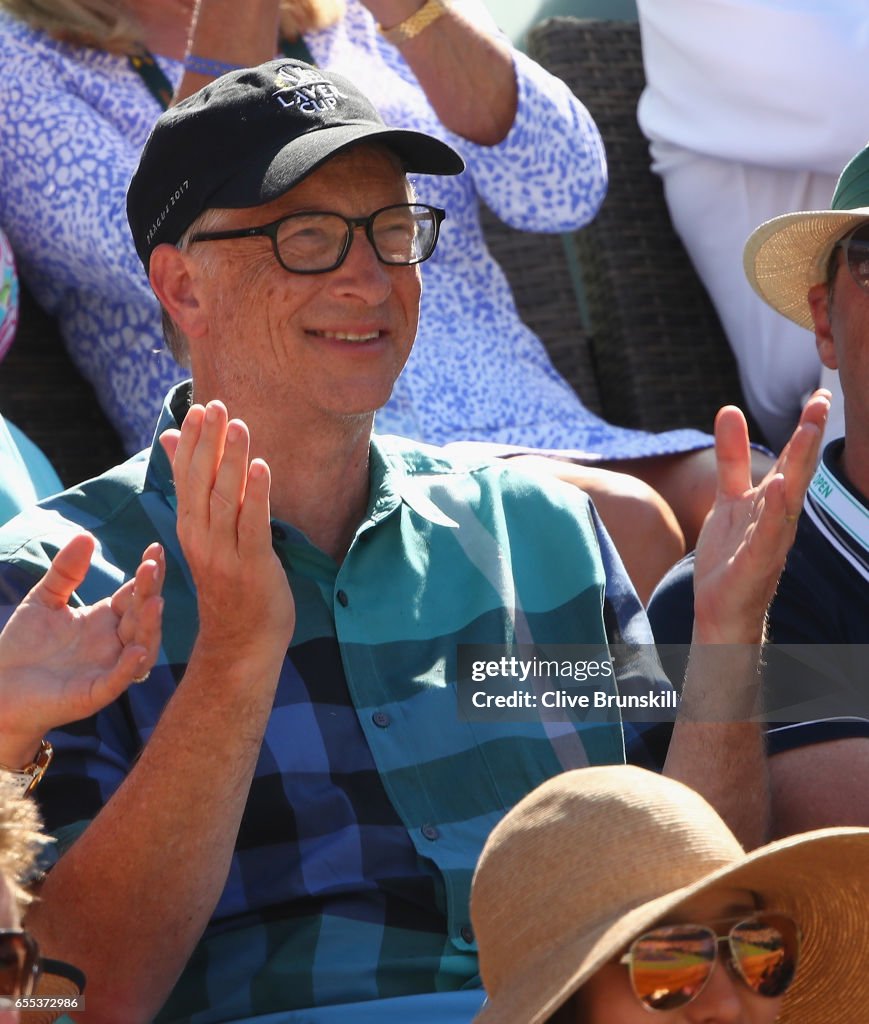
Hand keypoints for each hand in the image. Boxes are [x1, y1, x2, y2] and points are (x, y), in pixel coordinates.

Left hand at [0, 534, 163, 767]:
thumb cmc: (23, 647)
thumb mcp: (44, 600)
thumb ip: (66, 572)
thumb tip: (87, 536)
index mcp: (105, 620)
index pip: (134, 594)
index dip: (146, 574)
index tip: (154, 548)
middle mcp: (114, 643)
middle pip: (142, 616)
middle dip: (151, 591)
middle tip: (153, 566)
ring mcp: (107, 669)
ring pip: (142, 647)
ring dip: (150, 627)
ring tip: (155, 603)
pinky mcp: (93, 694)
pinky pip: (118, 681)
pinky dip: (131, 667)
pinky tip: (137, 650)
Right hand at [160, 401, 294, 663]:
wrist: (241, 643)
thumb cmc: (230, 584)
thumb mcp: (207, 535)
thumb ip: (195, 490)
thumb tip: (171, 441)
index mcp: (190, 528)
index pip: (185, 477)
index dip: (191, 442)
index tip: (198, 409)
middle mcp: (201, 538)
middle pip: (201, 483)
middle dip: (208, 443)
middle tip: (216, 406)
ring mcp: (225, 554)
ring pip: (225, 499)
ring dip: (232, 461)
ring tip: (239, 426)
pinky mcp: (253, 566)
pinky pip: (253, 526)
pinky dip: (257, 495)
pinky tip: (261, 467)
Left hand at [692, 390, 828, 643]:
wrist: (721, 610)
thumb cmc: (731, 555)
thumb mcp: (728, 497)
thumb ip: (732, 458)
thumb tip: (729, 410)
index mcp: (772, 500)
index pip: (793, 459)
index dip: (805, 427)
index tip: (820, 394)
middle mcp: (778, 517)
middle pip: (797, 471)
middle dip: (809, 437)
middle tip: (823, 401)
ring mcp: (769, 540)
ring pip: (789, 498)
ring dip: (799, 466)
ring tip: (807, 432)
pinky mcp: (756, 563)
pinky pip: (767, 534)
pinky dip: (775, 511)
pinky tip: (780, 486)